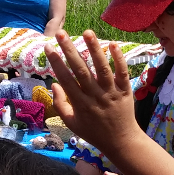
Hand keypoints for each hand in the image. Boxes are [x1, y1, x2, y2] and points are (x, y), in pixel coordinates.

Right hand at [45, 30, 138, 152]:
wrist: (121, 142)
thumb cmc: (94, 132)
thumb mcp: (72, 124)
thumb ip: (60, 105)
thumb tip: (54, 84)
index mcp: (80, 104)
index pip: (66, 79)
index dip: (56, 62)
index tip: (48, 47)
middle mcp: (95, 97)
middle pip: (81, 70)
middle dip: (70, 50)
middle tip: (60, 33)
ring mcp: (111, 93)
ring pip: (102, 69)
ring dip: (94, 49)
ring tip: (87, 32)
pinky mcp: (125, 91)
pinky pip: (122, 73)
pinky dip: (118, 59)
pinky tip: (112, 44)